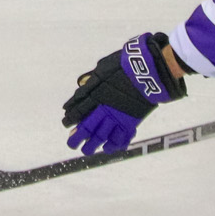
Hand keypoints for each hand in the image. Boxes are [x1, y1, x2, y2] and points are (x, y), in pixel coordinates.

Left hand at [61, 32, 185, 154]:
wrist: (148, 71)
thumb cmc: (126, 64)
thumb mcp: (105, 67)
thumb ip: (94, 78)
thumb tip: (84, 83)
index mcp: (97, 94)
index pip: (80, 110)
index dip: (71, 118)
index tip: (66, 123)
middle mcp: (105, 109)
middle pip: (88, 127)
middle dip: (77, 137)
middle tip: (71, 143)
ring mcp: (118, 117)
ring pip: (101, 136)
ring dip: (92, 145)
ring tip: (86, 150)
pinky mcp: (132, 122)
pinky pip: (120, 138)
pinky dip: (113, 145)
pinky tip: (107, 148)